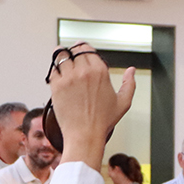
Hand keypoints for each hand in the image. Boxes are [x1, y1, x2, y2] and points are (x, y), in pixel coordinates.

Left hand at [47, 43, 135, 166]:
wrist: (85, 135)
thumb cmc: (103, 122)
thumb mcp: (123, 103)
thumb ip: (129, 84)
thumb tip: (131, 71)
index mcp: (100, 72)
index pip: (87, 49)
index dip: (82, 48)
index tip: (80, 50)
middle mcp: (84, 72)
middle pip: (74, 50)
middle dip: (72, 51)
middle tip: (70, 54)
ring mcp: (69, 78)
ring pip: (61, 56)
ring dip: (61, 56)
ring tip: (61, 59)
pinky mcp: (56, 86)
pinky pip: (53, 70)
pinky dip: (54, 70)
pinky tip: (58, 74)